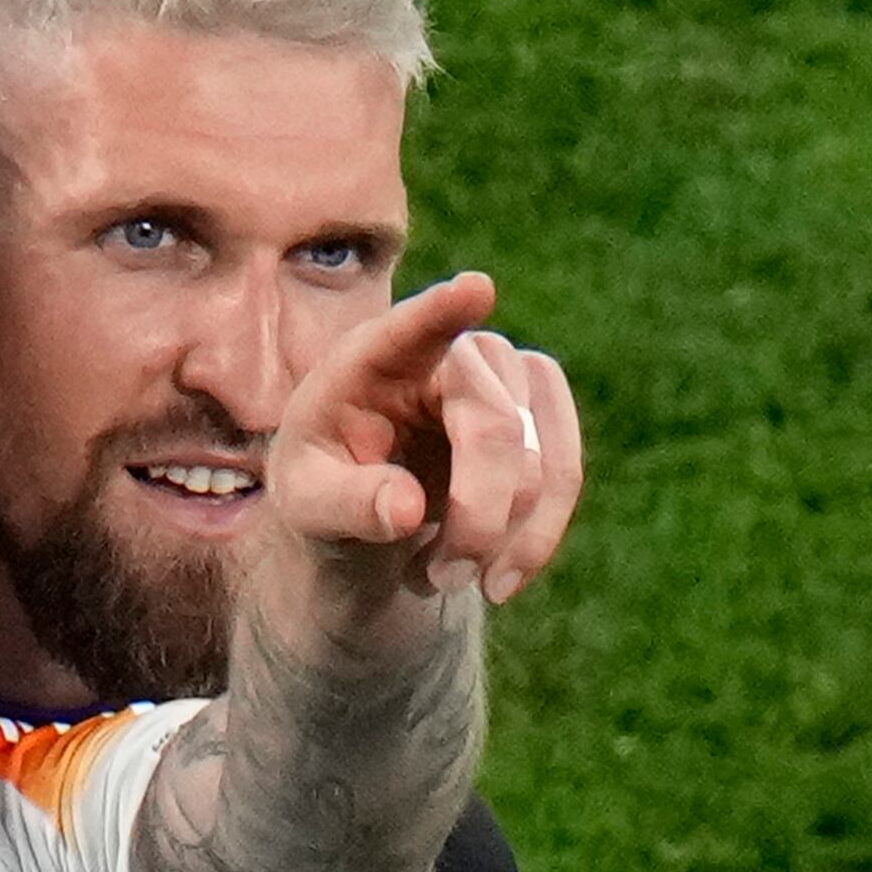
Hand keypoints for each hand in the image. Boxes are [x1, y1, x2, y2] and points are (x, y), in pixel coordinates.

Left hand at [260, 270, 583, 610]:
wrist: (366, 504)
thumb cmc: (325, 486)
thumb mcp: (307, 506)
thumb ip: (345, 504)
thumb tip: (407, 510)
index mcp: (371, 359)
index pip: (411, 329)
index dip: (445, 311)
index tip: (477, 289)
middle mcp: (446, 353)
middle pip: (495, 428)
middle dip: (477, 520)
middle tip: (438, 582)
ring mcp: (502, 377)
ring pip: (541, 461)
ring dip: (505, 540)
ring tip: (446, 578)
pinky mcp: (541, 411)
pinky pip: (565, 475)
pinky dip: (537, 538)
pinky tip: (496, 576)